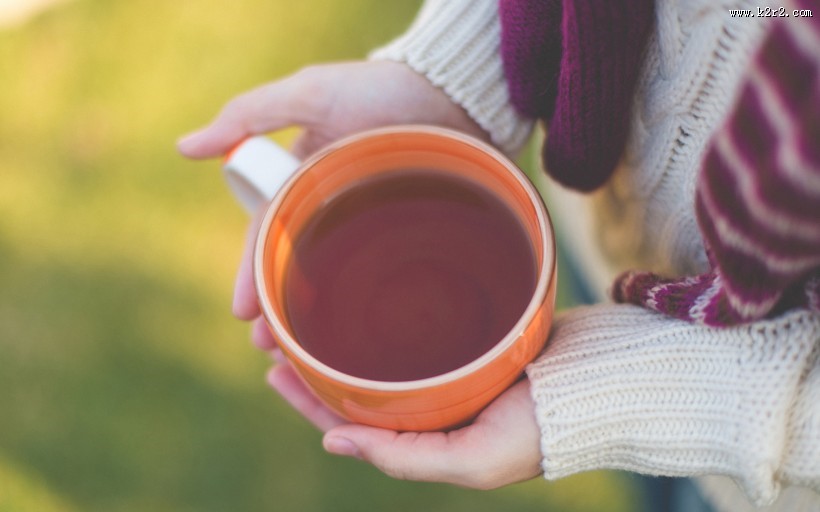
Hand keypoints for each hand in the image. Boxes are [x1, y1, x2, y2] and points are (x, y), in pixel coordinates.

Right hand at [177, 60, 489, 319]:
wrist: (455, 93)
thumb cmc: (379, 90)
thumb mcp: (309, 95)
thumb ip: (247, 115)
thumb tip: (184, 148)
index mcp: (305, 184)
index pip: (269, 237)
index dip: (252, 275)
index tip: (242, 312)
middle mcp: (336, 212)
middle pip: (299, 268)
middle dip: (279, 310)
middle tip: (269, 349)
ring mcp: (373, 229)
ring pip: (337, 283)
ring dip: (316, 320)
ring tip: (305, 359)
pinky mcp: (410, 239)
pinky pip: (381, 280)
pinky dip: (363, 310)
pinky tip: (357, 342)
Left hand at [259, 326, 541, 488]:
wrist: (602, 384)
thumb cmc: (543, 430)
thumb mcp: (473, 461)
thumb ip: (404, 460)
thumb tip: (332, 442)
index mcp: (427, 438)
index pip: (353, 422)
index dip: (309, 401)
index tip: (275, 371)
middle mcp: (433, 405)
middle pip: (360, 386)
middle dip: (318, 367)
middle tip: (279, 337)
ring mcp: (451, 369)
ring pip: (384, 355)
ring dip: (346, 340)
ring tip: (311, 315)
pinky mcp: (471, 337)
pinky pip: (419, 328)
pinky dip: (390, 320)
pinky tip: (373, 299)